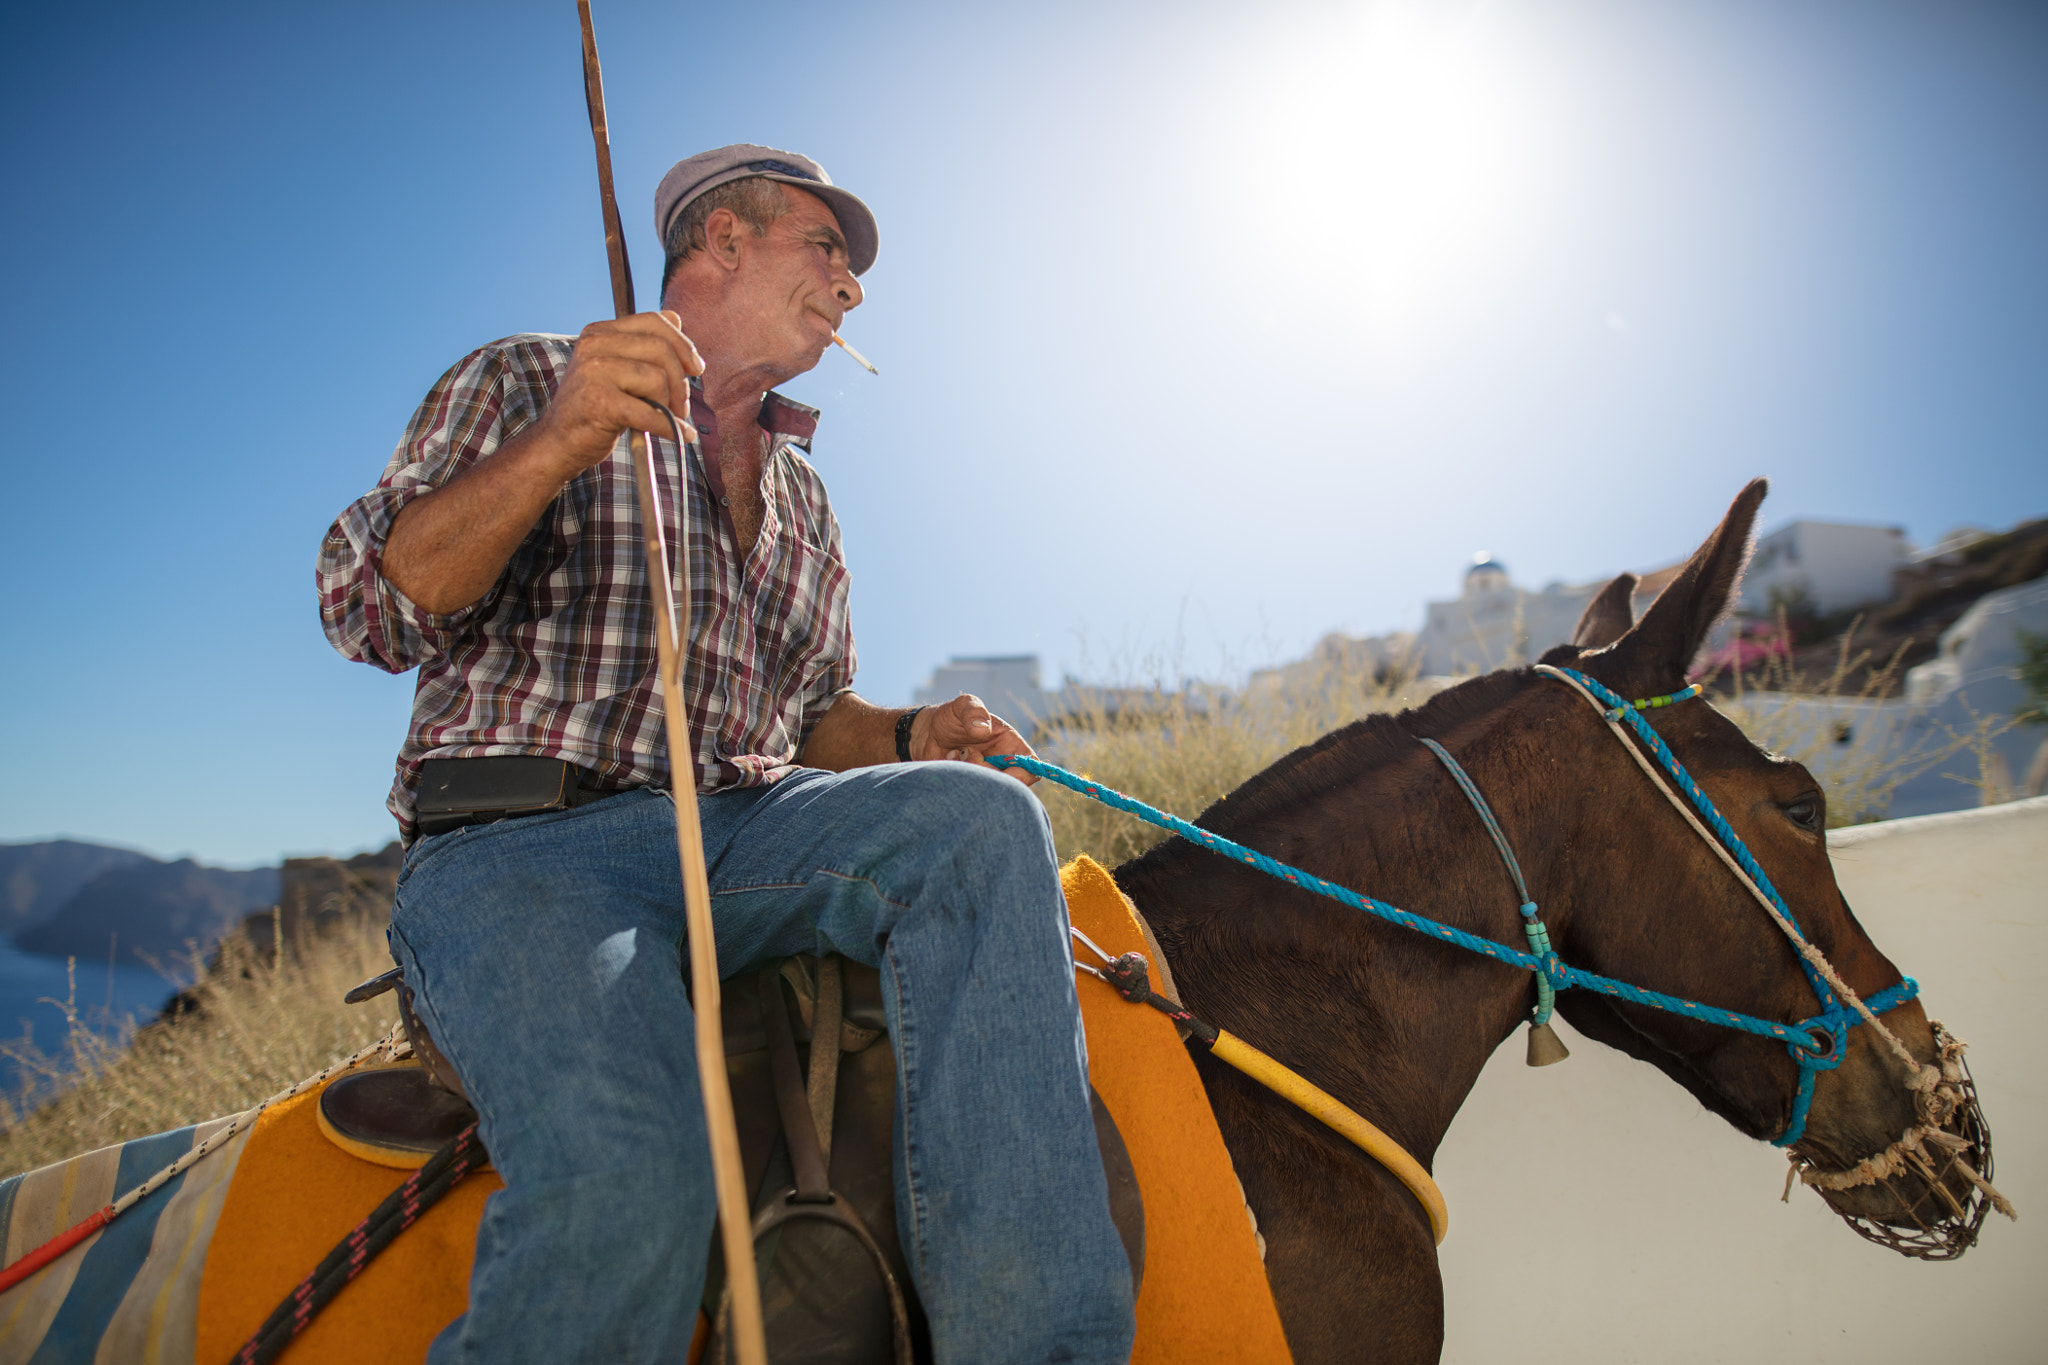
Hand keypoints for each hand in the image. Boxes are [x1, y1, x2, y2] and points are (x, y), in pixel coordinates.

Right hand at [529, 311, 704, 477]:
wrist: (559, 443)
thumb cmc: (594, 407)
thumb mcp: (615, 368)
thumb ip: (642, 344)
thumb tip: (676, 317)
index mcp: (599, 332)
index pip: (653, 322)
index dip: (683, 344)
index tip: (697, 369)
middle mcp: (593, 345)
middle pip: (661, 350)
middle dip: (681, 381)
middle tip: (681, 405)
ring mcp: (594, 372)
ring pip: (658, 379)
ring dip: (672, 405)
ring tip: (668, 419)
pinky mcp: (600, 402)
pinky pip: (652, 412)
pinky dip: (671, 427)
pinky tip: (680, 435)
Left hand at [912, 694, 1039, 784]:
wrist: (927, 732)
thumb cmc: (952, 717)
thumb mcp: (963, 704)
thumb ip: (973, 711)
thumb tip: (983, 729)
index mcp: (1010, 745)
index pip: (1030, 767)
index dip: (1022, 773)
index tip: (1000, 765)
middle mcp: (1001, 765)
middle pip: (1008, 784)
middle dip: (985, 770)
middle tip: (966, 752)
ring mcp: (985, 779)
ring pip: (988, 791)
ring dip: (968, 772)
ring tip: (955, 753)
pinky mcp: (969, 789)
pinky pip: (968, 794)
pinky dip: (956, 778)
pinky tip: (949, 761)